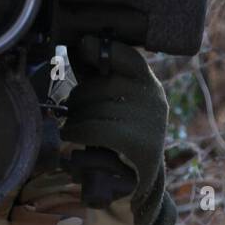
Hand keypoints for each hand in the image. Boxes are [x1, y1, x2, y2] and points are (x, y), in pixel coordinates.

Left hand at [61, 35, 175, 224]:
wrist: (137, 182)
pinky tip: (72, 137)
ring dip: (74, 120)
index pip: (126, 56)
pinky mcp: (139, 143)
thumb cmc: (117, 137)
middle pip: (98, 85)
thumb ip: (99, 76)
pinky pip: (94, 128)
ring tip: (74, 130)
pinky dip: (76, 132)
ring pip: (91, 108)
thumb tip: (82, 42)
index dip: (103, 49)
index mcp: (148, 85)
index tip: (84, 45)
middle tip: (75, 114)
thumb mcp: (113, 104)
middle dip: (79, 100)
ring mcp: (149, 120)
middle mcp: (152, 99)